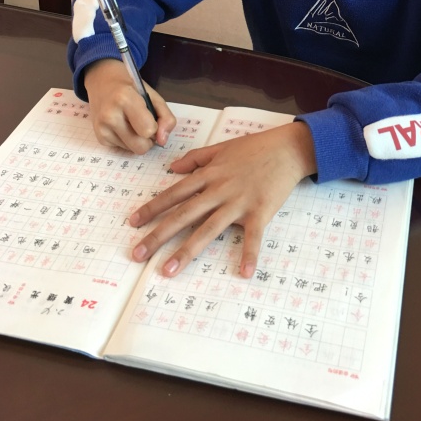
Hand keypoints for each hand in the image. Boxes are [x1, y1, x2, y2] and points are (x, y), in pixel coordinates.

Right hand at [84, 58, 176, 153]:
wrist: (102, 81)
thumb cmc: (131, 87)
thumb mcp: (153, 96)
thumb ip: (165, 117)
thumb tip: (163, 141)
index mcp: (125, 99)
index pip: (148, 130)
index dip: (154, 127)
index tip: (150, 117)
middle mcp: (110, 115)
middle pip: (140, 147)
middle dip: (147, 139)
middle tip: (144, 124)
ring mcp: (102, 128)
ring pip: (132, 150)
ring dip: (137, 140)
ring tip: (131, 122)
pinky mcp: (99, 138)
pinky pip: (122, 149)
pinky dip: (127, 140)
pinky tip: (122, 125)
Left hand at [129, 121, 316, 277]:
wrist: (288, 148)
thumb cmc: (255, 147)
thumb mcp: (221, 148)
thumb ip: (195, 158)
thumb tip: (171, 168)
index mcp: (209, 174)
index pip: (174, 193)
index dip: (152, 208)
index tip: (132, 223)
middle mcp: (219, 190)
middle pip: (183, 214)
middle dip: (158, 235)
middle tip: (137, 254)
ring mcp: (239, 202)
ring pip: (208, 229)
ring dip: (187, 251)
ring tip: (168, 270)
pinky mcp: (260, 212)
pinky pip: (253, 237)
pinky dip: (249, 255)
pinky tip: (244, 273)